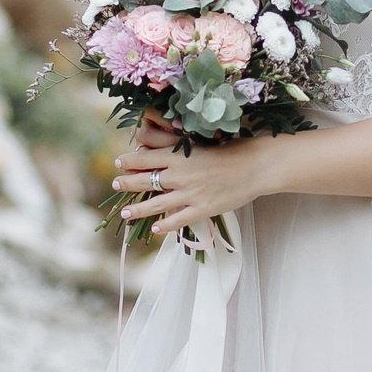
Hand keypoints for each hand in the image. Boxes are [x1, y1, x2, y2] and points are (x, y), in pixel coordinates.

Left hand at [112, 127, 275, 239]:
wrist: (256, 165)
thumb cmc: (233, 149)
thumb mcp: (203, 141)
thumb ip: (181, 146)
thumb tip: (164, 145)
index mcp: (181, 155)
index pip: (146, 158)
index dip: (130, 161)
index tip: (119, 162)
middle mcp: (181, 175)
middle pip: (145, 181)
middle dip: (127, 183)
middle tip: (115, 184)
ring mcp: (191, 194)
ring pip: (156, 205)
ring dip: (137, 210)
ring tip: (124, 213)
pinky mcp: (203, 209)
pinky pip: (178, 220)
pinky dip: (165, 226)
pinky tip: (155, 229)